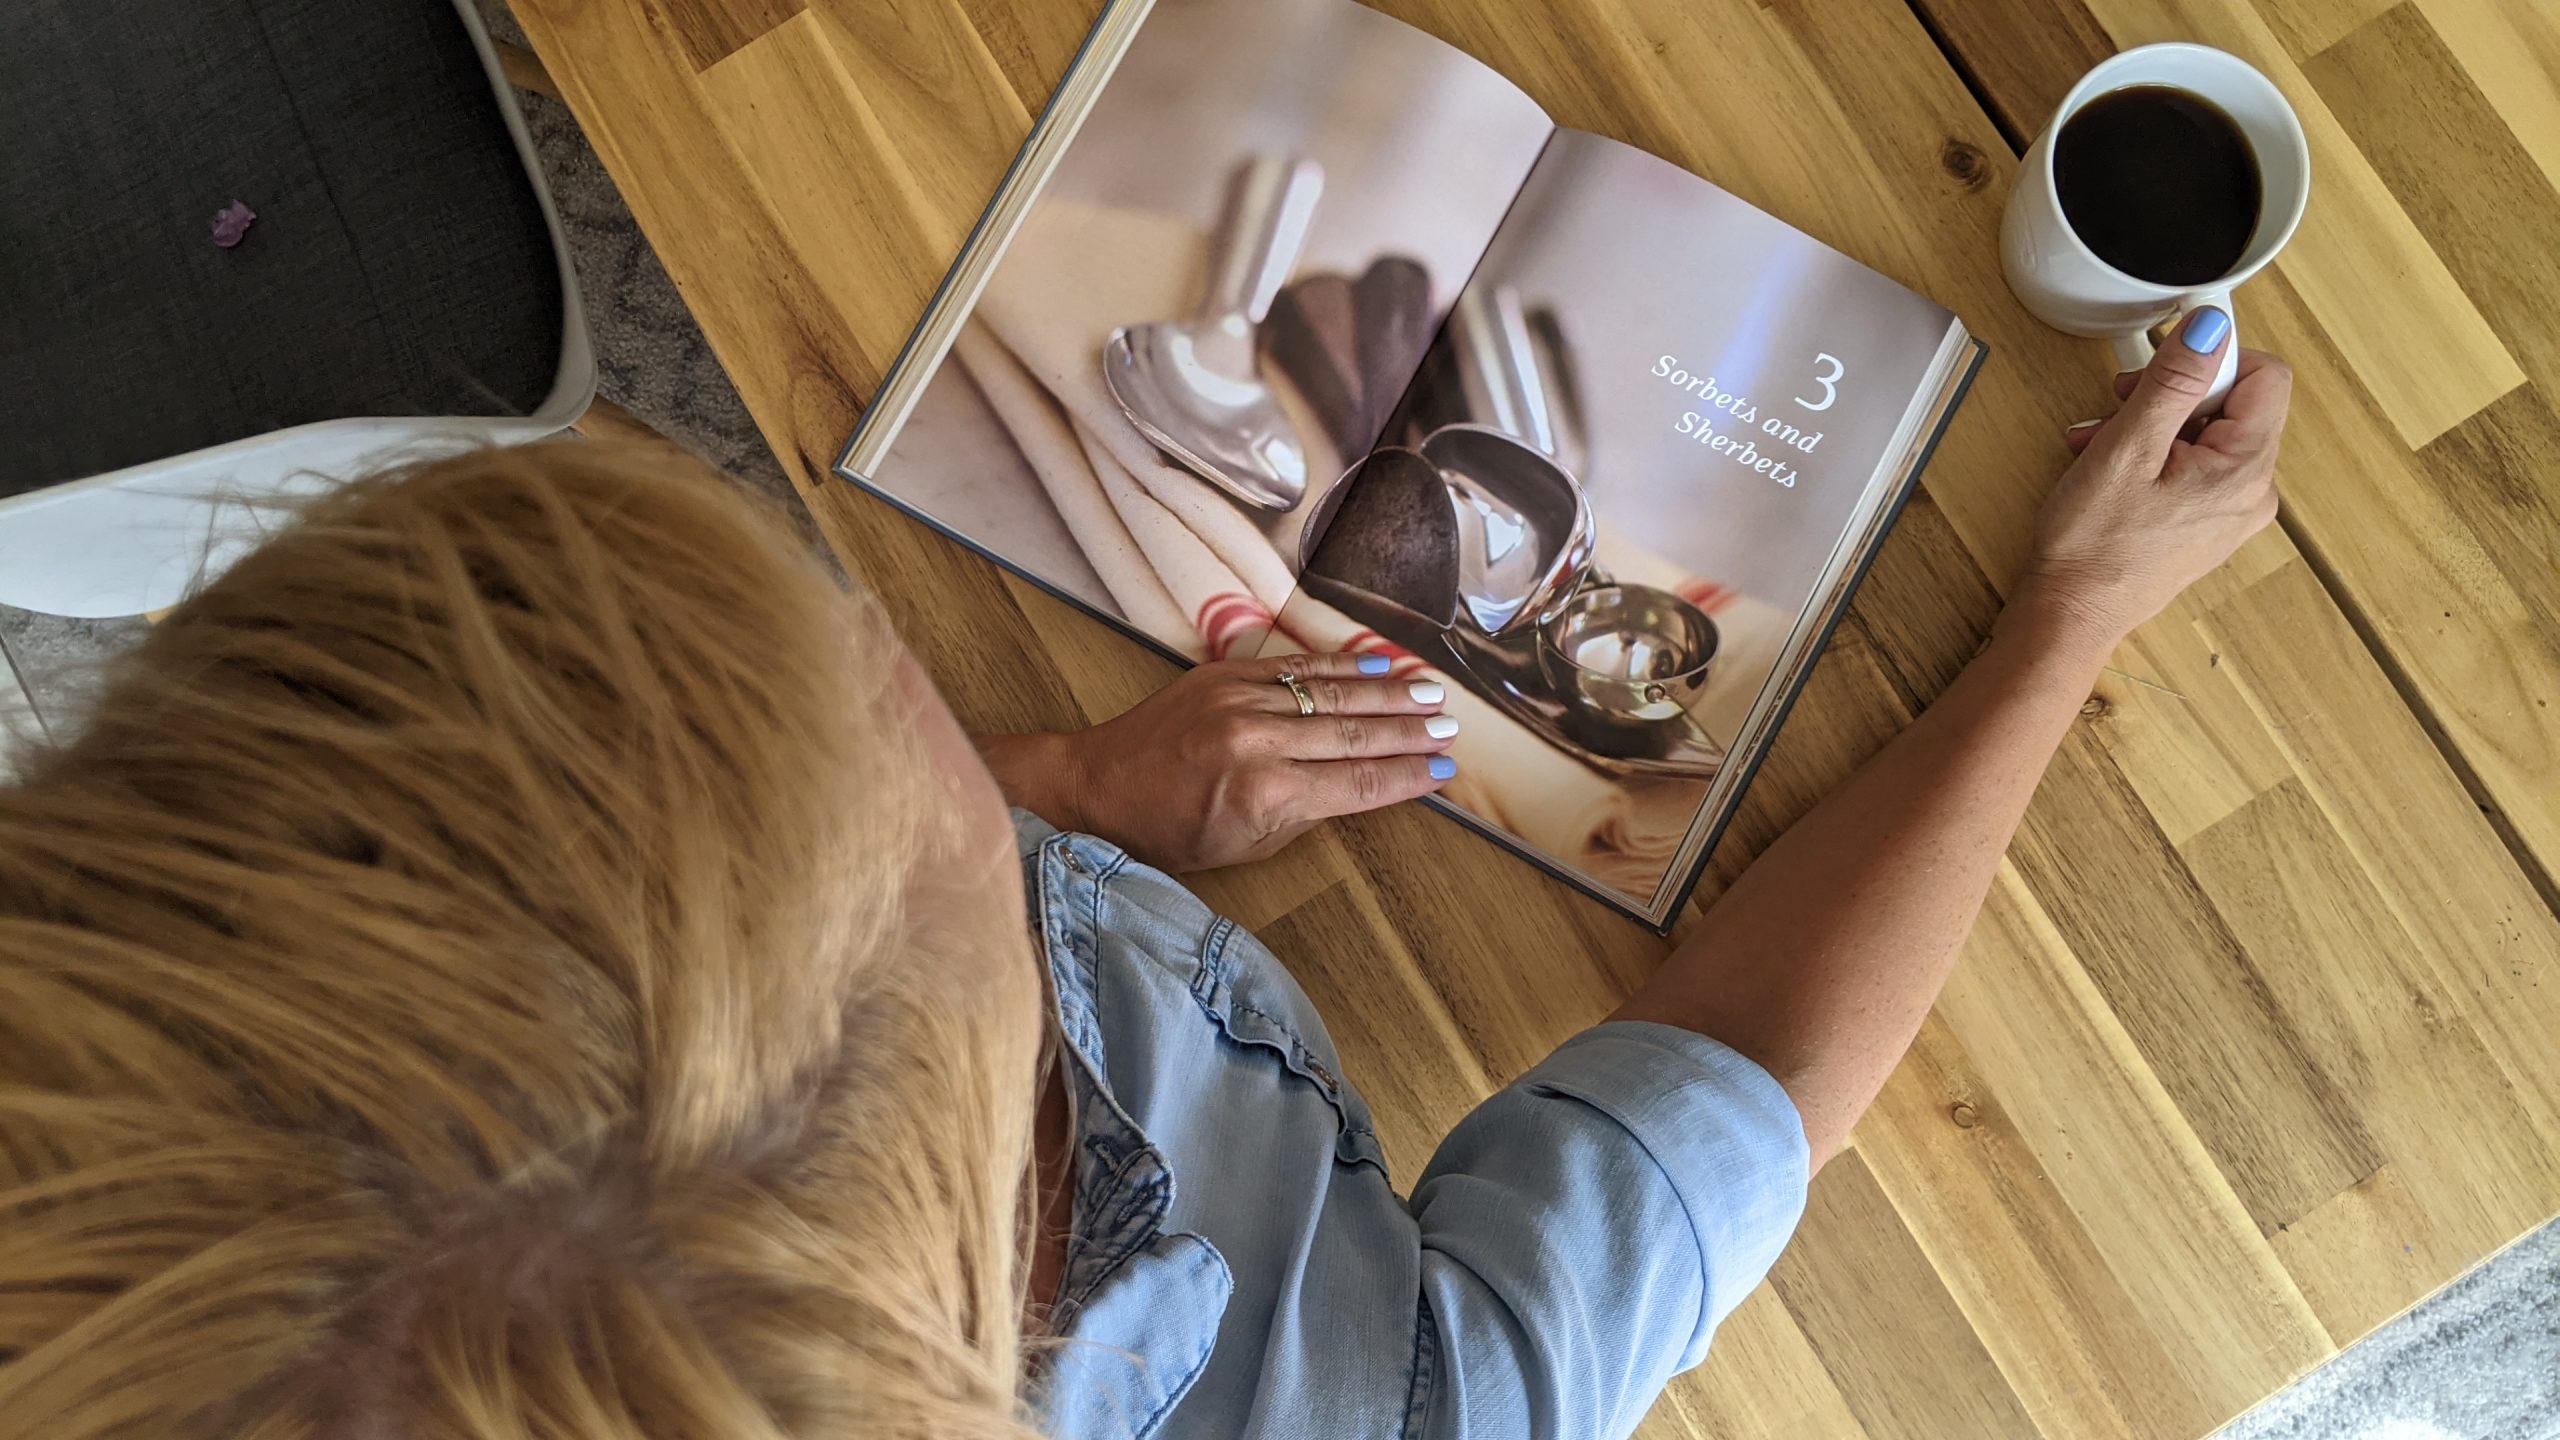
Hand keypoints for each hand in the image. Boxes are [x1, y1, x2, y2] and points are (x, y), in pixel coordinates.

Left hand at [977, 652, 1458, 871]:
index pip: (1357, 783)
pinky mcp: (1226, 674)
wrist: (1097, 786)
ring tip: (1432, 694)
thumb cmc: (1167, 832)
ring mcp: (1242, 701)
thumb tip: (1362, 786)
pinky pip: (1296, 667)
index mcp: (1266, 795)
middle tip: (1451, 729)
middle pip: (1355, 733)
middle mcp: (1259, 743)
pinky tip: (1378, 664)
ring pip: (1332, 694)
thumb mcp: (1243, 847)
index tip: (1444, 772)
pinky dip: (1340, 665)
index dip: (1405, 778)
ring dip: (1388, 693)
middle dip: (1410, 732)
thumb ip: (1306, 814)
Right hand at [2008, 308, 2291, 654]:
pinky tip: (2113, 468)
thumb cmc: (2094, 543)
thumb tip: (2212, 327)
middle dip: (2173, 394)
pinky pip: (2195, 467)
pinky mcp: (2208, 525)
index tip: (2165, 361)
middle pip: (2233, 404)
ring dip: (2154, 425)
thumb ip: (2175, 381)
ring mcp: (2232, 512)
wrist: (2073, 613)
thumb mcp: (2128, 446)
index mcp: (2244, 469)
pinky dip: (2156, 456)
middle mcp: (2253, 492)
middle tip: (2121, 404)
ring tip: (2102, 442)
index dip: (2214, 357)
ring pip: (2207, 435)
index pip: (2266, 375)